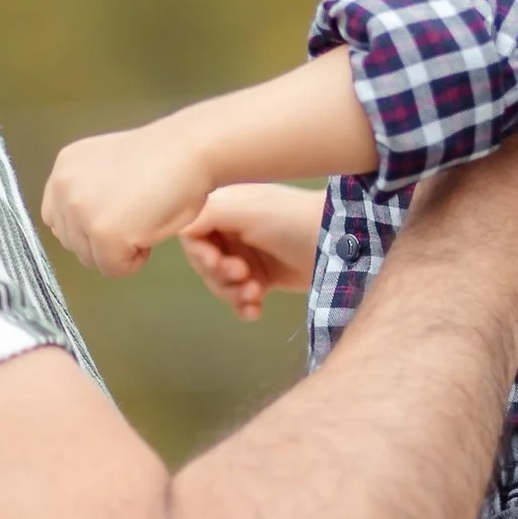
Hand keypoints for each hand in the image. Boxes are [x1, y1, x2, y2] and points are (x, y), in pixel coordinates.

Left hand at [42, 116, 210, 276]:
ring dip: (119, 251)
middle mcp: (64, 187)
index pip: (56, 218)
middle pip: (72, 243)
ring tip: (144, 221)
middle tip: (136, 216)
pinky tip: (150, 231)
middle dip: (104, 241)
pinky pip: (114, 269)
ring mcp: (82, 211)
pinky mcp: (104, 234)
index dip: (87, 226)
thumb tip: (83, 224)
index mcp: (64, 168)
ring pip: (91, 259)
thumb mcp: (106, 168)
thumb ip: (86, 190)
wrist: (190, 153)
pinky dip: (136, 261)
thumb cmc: (163, 161)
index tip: (115, 217)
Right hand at [178, 184, 323, 321]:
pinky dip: (244, 306)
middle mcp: (232, 230)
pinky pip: (240, 298)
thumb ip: (207, 214)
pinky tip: (255, 310)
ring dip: (233, 293)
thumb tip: (179, 226)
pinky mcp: (263, 277)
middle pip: (203, 263)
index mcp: (225, 208)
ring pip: (220, 284)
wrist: (339, 244)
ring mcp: (248, 255)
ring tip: (256, 292)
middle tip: (244, 275)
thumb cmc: (292, 221)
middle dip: (220, 276)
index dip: (199, 253)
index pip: (191, 234)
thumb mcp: (245, 211)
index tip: (217, 262)